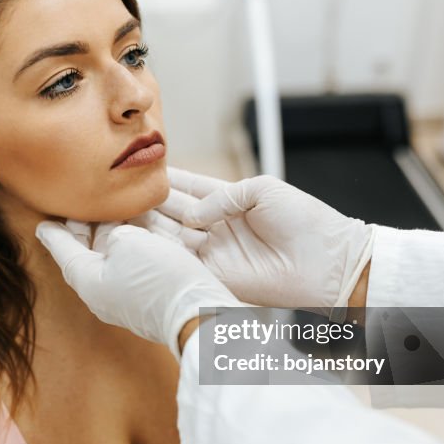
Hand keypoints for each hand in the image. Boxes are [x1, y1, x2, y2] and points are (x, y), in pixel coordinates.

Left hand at [36, 221, 241, 357]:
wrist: (200, 312)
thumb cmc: (159, 277)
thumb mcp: (127, 240)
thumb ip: (113, 231)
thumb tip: (119, 237)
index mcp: (87, 281)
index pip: (63, 251)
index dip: (54, 232)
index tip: (43, 222)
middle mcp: (101, 293)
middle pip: (86, 254)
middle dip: (86, 228)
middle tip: (83, 205)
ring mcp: (125, 298)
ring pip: (112, 258)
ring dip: (113, 234)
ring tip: (114, 210)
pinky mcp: (148, 298)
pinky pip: (132, 266)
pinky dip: (132, 245)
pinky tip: (142, 229)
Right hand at [140, 168, 375, 319]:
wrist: (328, 263)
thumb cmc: (305, 221)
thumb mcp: (263, 189)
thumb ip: (223, 195)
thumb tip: (192, 215)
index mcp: (229, 200)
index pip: (187, 186)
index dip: (164, 178)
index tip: (137, 168)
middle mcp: (215, 225)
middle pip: (171, 211)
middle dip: (145, 201)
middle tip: (116, 192)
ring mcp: (212, 251)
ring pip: (169, 235)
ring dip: (145, 224)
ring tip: (117, 211)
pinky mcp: (212, 275)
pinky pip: (180, 261)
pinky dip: (159, 251)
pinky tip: (136, 237)